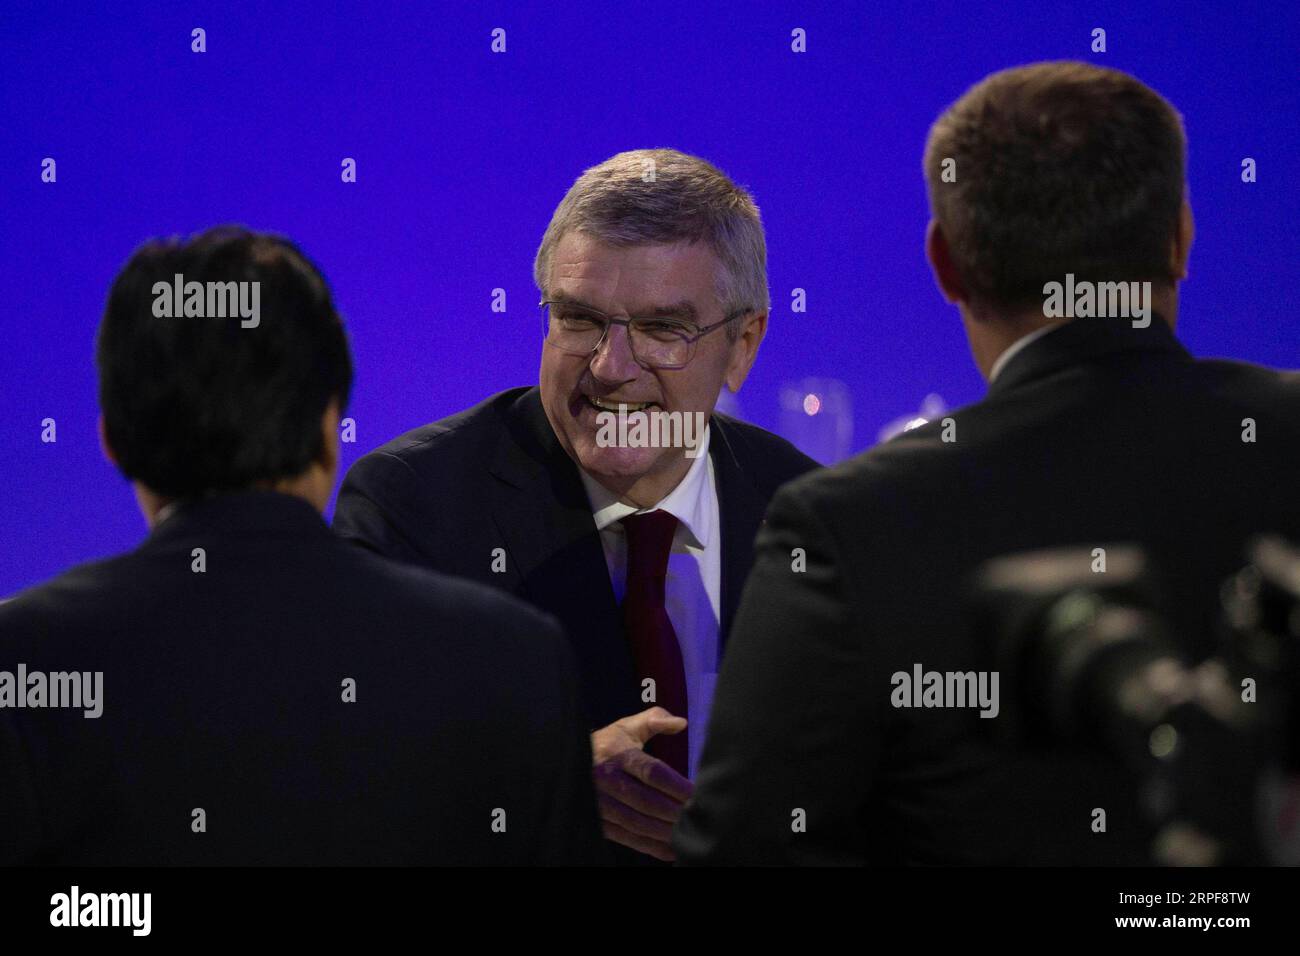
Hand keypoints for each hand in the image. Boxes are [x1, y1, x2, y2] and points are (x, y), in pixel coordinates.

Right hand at [591, 707, 692, 860]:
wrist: (568, 761)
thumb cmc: (608, 744)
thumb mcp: (627, 727)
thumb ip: (655, 719)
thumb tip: (681, 723)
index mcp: (617, 754)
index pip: (651, 772)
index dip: (675, 785)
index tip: (695, 793)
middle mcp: (606, 780)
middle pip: (646, 801)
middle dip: (673, 812)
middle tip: (696, 818)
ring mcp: (599, 803)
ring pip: (636, 823)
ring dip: (664, 832)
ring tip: (687, 835)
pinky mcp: (598, 821)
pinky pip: (626, 838)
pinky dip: (650, 847)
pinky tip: (670, 850)